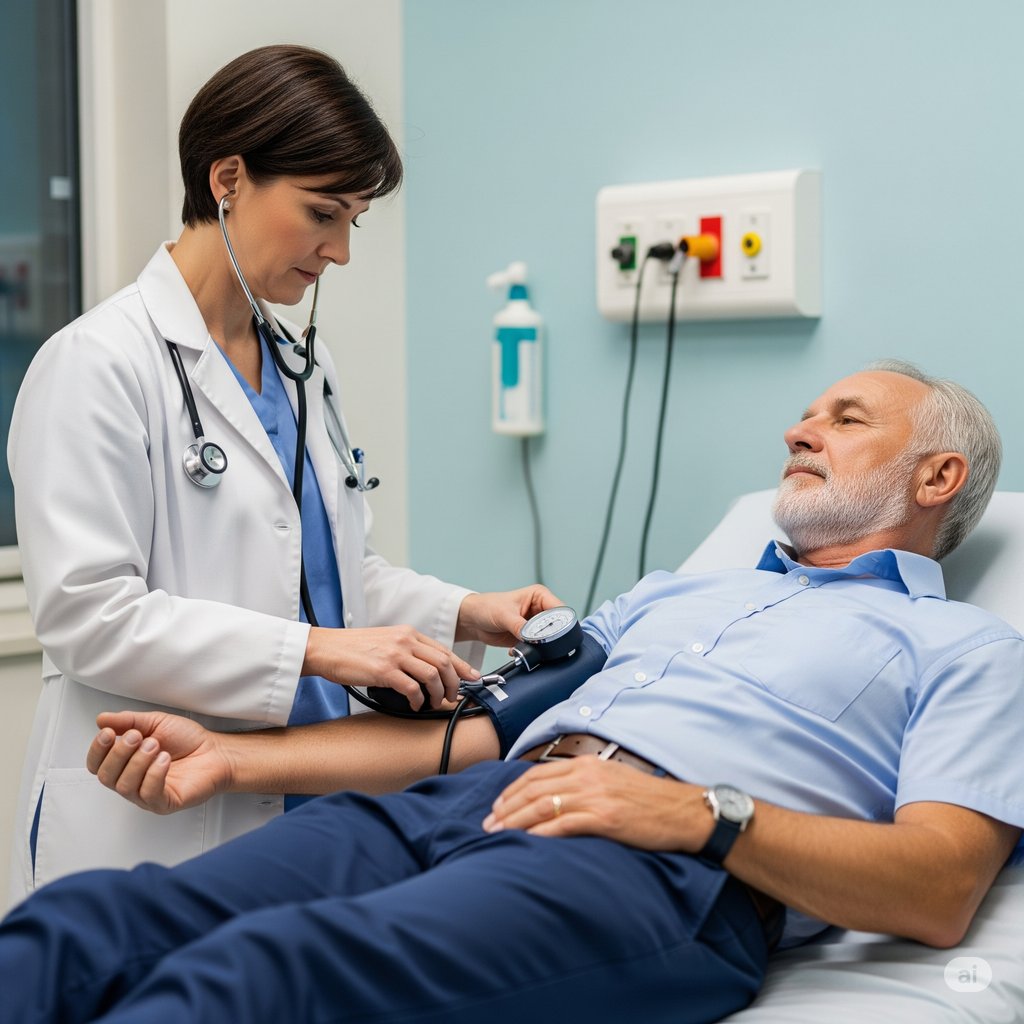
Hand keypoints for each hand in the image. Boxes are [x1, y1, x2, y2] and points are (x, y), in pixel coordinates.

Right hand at [86, 711, 232, 813]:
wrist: (216, 752)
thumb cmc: (187, 740)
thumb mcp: (156, 723)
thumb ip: (129, 721)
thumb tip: (102, 719)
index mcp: (125, 764)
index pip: (96, 765)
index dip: (97, 750)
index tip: (109, 733)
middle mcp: (132, 781)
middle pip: (106, 776)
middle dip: (119, 753)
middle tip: (138, 737)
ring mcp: (146, 795)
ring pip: (125, 786)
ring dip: (138, 762)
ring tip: (156, 745)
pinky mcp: (164, 804)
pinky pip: (149, 794)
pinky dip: (154, 774)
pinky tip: (165, 759)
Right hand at [304, 626, 480, 710]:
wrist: (325, 648)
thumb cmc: (352, 648)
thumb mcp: (385, 640)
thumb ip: (406, 650)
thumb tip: (427, 670)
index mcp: (408, 633)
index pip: (444, 650)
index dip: (462, 666)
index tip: (472, 678)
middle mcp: (405, 641)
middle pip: (444, 663)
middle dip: (454, 684)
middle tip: (453, 697)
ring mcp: (395, 655)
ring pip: (432, 676)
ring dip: (438, 694)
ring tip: (434, 704)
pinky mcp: (384, 671)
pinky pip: (412, 689)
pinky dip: (418, 701)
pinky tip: (415, 706)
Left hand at [455, 585, 564, 648]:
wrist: (473, 620)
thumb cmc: (487, 607)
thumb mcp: (504, 615)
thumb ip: (520, 626)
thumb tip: (533, 637)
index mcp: (539, 596)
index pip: (558, 609)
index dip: (560, 622)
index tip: (554, 634)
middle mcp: (540, 609)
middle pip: (557, 625)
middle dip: (550, 636)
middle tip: (541, 643)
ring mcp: (536, 624)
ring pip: (549, 638)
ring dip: (541, 645)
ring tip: (530, 647)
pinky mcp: (530, 637)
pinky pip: (538, 647)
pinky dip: (532, 651)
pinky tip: (521, 650)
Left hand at [482, 756, 710, 850]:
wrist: (684, 812)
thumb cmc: (650, 801)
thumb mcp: (612, 780)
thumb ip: (584, 783)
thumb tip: (555, 796)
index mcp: (586, 765)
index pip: (537, 774)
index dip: (512, 790)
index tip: (497, 806)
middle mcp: (586, 776)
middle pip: (533, 789)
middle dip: (506, 807)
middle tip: (487, 824)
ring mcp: (595, 796)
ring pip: (542, 806)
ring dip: (514, 821)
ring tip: (497, 835)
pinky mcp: (604, 818)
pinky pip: (562, 824)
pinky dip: (539, 834)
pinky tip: (525, 843)